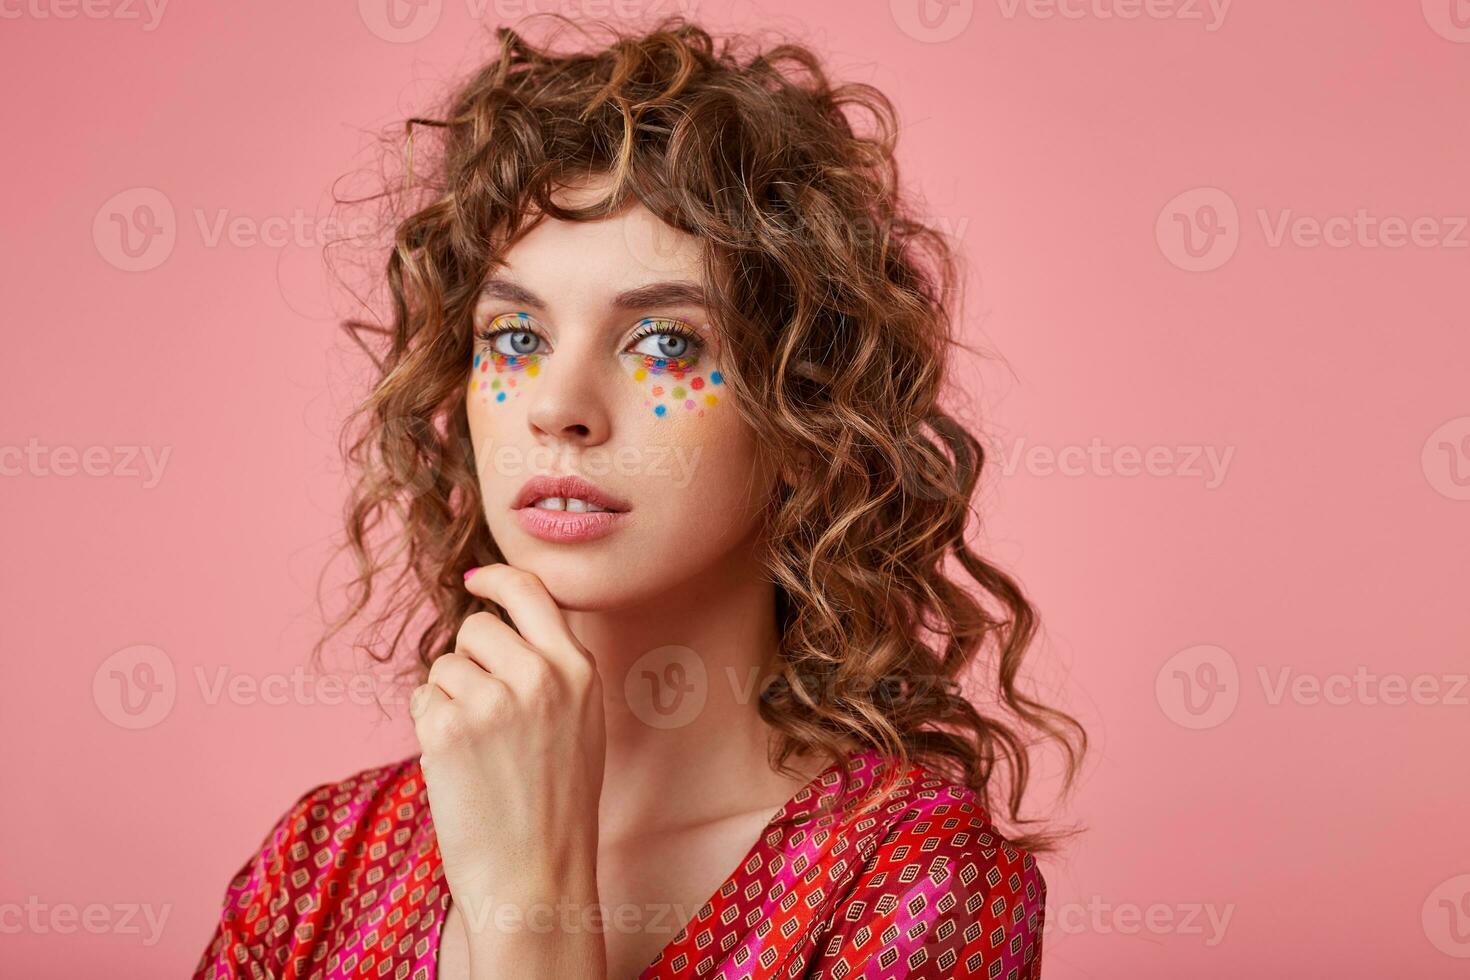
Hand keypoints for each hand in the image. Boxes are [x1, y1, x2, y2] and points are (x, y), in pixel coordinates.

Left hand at [410, 563, 606, 977]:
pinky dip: (430, 726)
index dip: (497, 579)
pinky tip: (457, 764)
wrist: (535, 874)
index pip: (532, 592)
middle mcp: (540, 675)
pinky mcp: (449, 727)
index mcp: (578, 669)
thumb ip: (552, 669)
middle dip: (469, 661)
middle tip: (485, 714)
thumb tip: (500, 624)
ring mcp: (493, 699)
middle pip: (477, 628)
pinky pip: (422, 699)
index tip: (476, 581)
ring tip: (478, 750)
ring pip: (445, 666)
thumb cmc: (556, 805)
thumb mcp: (582, 722)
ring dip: (448, 698)